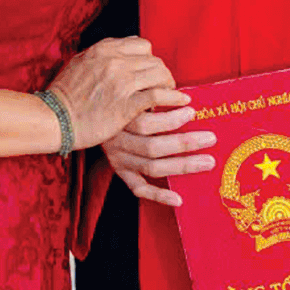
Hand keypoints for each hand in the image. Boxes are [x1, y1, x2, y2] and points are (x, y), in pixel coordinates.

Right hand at [47, 39, 180, 150]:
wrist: (54, 119)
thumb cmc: (64, 96)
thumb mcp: (79, 64)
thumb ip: (100, 57)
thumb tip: (118, 55)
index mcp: (104, 49)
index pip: (142, 45)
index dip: (150, 60)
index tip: (150, 72)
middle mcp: (115, 61)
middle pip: (154, 60)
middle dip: (163, 73)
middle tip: (166, 86)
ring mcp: (121, 82)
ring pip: (160, 74)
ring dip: (170, 85)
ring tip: (173, 95)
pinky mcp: (126, 105)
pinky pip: (159, 96)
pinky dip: (174, 98)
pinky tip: (181, 102)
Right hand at [102, 100, 218, 206]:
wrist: (78, 114)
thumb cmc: (114, 98)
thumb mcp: (126, 90)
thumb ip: (149, 92)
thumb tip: (183, 94)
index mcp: (119, 118)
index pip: (146, 122)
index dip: (171, 119)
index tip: (192, 110)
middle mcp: (118, 141)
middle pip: (153, 147)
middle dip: (186, 143)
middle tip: (211, 138)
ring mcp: (119, 159)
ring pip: (152, 167)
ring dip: (183, 166)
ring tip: (208, 161)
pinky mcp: (120, 172)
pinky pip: (139, 189)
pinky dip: (159, 196)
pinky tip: (179, 199)